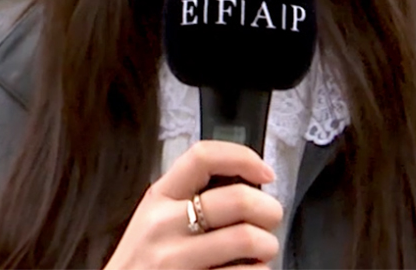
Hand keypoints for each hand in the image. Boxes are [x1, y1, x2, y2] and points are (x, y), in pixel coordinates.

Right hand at [104, 140, 283, 269]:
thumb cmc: (144, 263)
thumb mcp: (155, 220)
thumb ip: (189, 198)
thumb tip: (247, 183)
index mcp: (159, 197)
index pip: (203, 157)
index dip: (242, 157)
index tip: (265, 172)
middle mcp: (164, 226)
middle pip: (237, 199)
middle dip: (268, 209)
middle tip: (271, 218)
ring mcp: (176, 261)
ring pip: (247, 239)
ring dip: (267, 244)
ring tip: (263, 249)